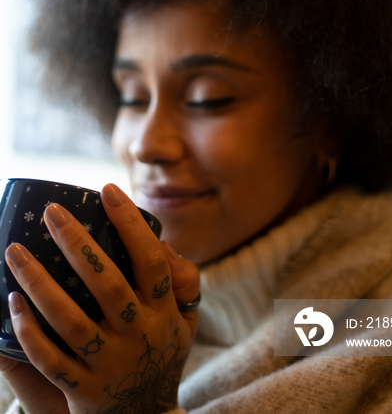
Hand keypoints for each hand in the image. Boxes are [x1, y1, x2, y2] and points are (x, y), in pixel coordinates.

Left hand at [2, 183, 199, 413]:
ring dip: (39, 283)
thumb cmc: (162, 355)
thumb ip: (182, 281)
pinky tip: (12, 301)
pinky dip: (29, 331)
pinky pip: (51, 359)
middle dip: (77, 244)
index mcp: (163, 312)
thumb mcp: (184, 321)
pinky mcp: (83, 392)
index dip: (131, 224)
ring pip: (70, 320)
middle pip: (107, 284)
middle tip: (51, 212)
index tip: (108, 190)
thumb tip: (161, 241)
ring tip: (14, 250)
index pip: (151, 261)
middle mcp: (137, 335)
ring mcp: (109, 364)